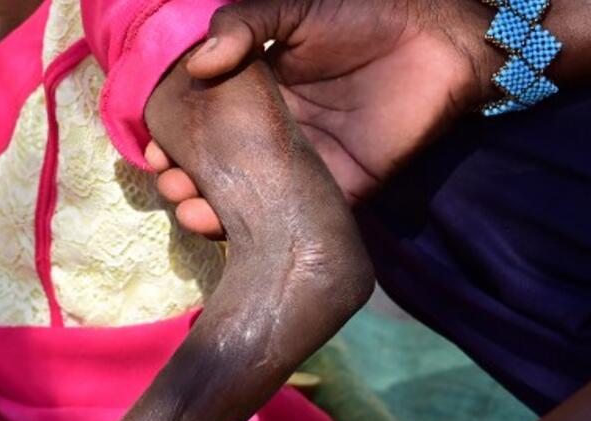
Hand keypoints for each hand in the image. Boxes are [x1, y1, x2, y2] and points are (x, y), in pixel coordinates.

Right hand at [151, 0, 498, 235]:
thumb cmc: (364, 14)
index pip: (203, 126)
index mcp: (255, 96)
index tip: (152, 148)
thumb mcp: (293, 8)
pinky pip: (289, 221)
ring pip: (243, 202)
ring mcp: (299, 169)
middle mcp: (271, 137)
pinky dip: (255, 230)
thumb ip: (245, 26)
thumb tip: (198, 65)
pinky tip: (225, 226)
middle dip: (182, 182)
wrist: (438, 42)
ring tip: (189, 207)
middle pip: (215, 171)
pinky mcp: (334, 193)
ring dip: (206, 211)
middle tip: (169, 181)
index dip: (172, 140)